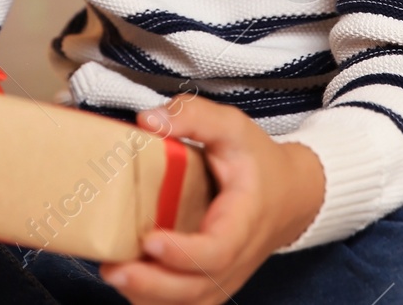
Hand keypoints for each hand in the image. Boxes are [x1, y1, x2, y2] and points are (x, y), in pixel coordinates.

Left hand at [96, 95, 324, 304]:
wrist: (289, 195)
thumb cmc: (257, 162)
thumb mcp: (232, 127)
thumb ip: (194, 116)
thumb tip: (147, 121)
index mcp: (244, 219)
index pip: (218, 250)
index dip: (184, 253)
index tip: (150, 240)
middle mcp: (237, 257)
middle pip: (198, 288)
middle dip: (153, 285)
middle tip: (114, 270)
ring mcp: (225, 276)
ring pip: (189, 303)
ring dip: (149, 296)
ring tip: (113, 274)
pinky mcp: (211, 283)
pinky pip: (185, 304)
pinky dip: (155, 300)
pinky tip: (127, 282)